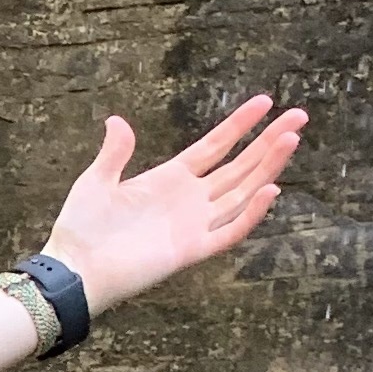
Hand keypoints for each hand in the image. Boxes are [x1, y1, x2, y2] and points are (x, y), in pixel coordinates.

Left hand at [42, 94, 305, 315]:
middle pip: (239, 166)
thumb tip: (117, 120)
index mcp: (170, 179)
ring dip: (268, 167)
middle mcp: (189, 200)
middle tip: (300, 115)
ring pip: (242, 193)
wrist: (72, 270)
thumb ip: (115, 152)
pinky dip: (251, 215)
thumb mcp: (95, 181)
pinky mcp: (191, 251)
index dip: (239, 125)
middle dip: (269, 141)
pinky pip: (229, 232)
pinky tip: (270, 189)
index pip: (215, 146)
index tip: (265, 101)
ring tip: (292, 139)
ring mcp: (193, 225)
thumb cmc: (79, 229)